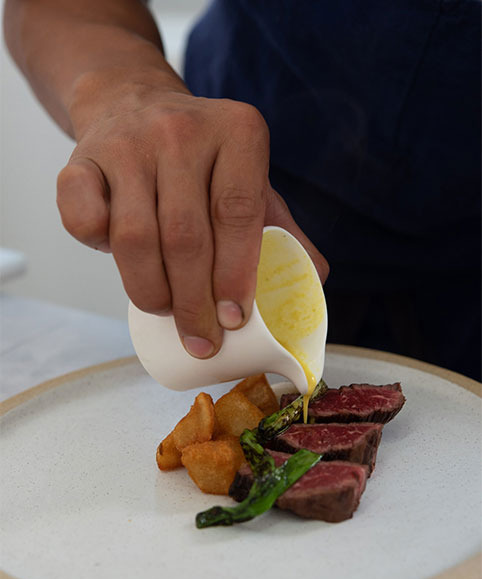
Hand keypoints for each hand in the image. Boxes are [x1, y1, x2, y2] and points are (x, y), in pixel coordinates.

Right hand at [57, 69, 328, 357]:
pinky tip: (125, 266)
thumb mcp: (250, 178)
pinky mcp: (81, 159)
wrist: (135, 104)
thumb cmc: (203, 159)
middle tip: (202, 340)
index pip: (239, 214)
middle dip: (193, 304)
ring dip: (151, 293)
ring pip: (135, 239)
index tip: (233, 320)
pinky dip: (99, 253)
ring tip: (168, 314)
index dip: (236, 275)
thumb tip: (315, 282)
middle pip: (186, 237)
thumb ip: (283, 227)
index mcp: (237, 131)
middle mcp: (181, 130)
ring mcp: (126, 143)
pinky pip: (83, 222)